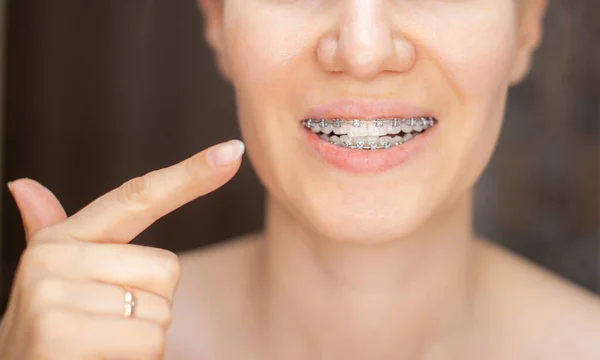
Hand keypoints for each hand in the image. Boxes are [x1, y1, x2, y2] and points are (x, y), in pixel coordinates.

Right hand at [0, 140, 244, 359]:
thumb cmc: (49, 332)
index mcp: (62, 239)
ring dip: (142, 341)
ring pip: (160, 312)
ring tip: (101, 347)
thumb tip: (23, 186)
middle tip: (107, 327)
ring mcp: (53, 294)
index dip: (189, 174)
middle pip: (166, 270)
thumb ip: (50, 231)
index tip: (232, 151)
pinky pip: (147, 342)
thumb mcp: (54, 281)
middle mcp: (54, 258)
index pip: (137, 197)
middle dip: (151, 308)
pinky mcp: (60, 334)